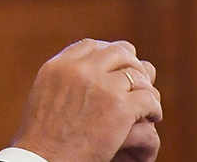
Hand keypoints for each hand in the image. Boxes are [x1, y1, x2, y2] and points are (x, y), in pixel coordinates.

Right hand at [10, 39, 161, 161]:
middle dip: (132, 66)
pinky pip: (148, 98)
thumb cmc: (42, 138)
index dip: (108, 53)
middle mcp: (79, 70)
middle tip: (138, 84)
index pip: (91, 46)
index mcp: (58, 66)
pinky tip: (151, 117)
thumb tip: (97, 73)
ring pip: (138, 76)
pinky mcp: (120, 108)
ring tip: (147, 104)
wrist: (44, 160)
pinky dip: (154, 108)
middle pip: (119, 53)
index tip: (117, 67)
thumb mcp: (45, 96)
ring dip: (146, 89)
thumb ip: (66, 80)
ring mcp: (101, 87)